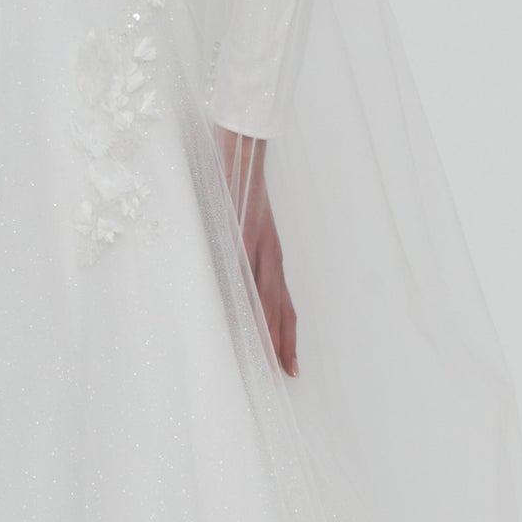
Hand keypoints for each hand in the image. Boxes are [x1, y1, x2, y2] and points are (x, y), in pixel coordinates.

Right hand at [215, 127, 297, 376]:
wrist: (238, 148)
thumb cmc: (234, 187)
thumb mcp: (241, 227)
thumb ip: (238, 254)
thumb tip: (230, 286)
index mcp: (268, 254)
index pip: (281, 303)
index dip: (287, 335)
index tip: (291, 366)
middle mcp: (267, 252)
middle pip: (278, 306)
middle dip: (282, 341)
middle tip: (286, 373)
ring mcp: (254, 243)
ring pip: (265, 293)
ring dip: (268, 326)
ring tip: (270, 356)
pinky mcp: (240, 231)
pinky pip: (244, 268)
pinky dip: (245, 294)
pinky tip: (245, 314)